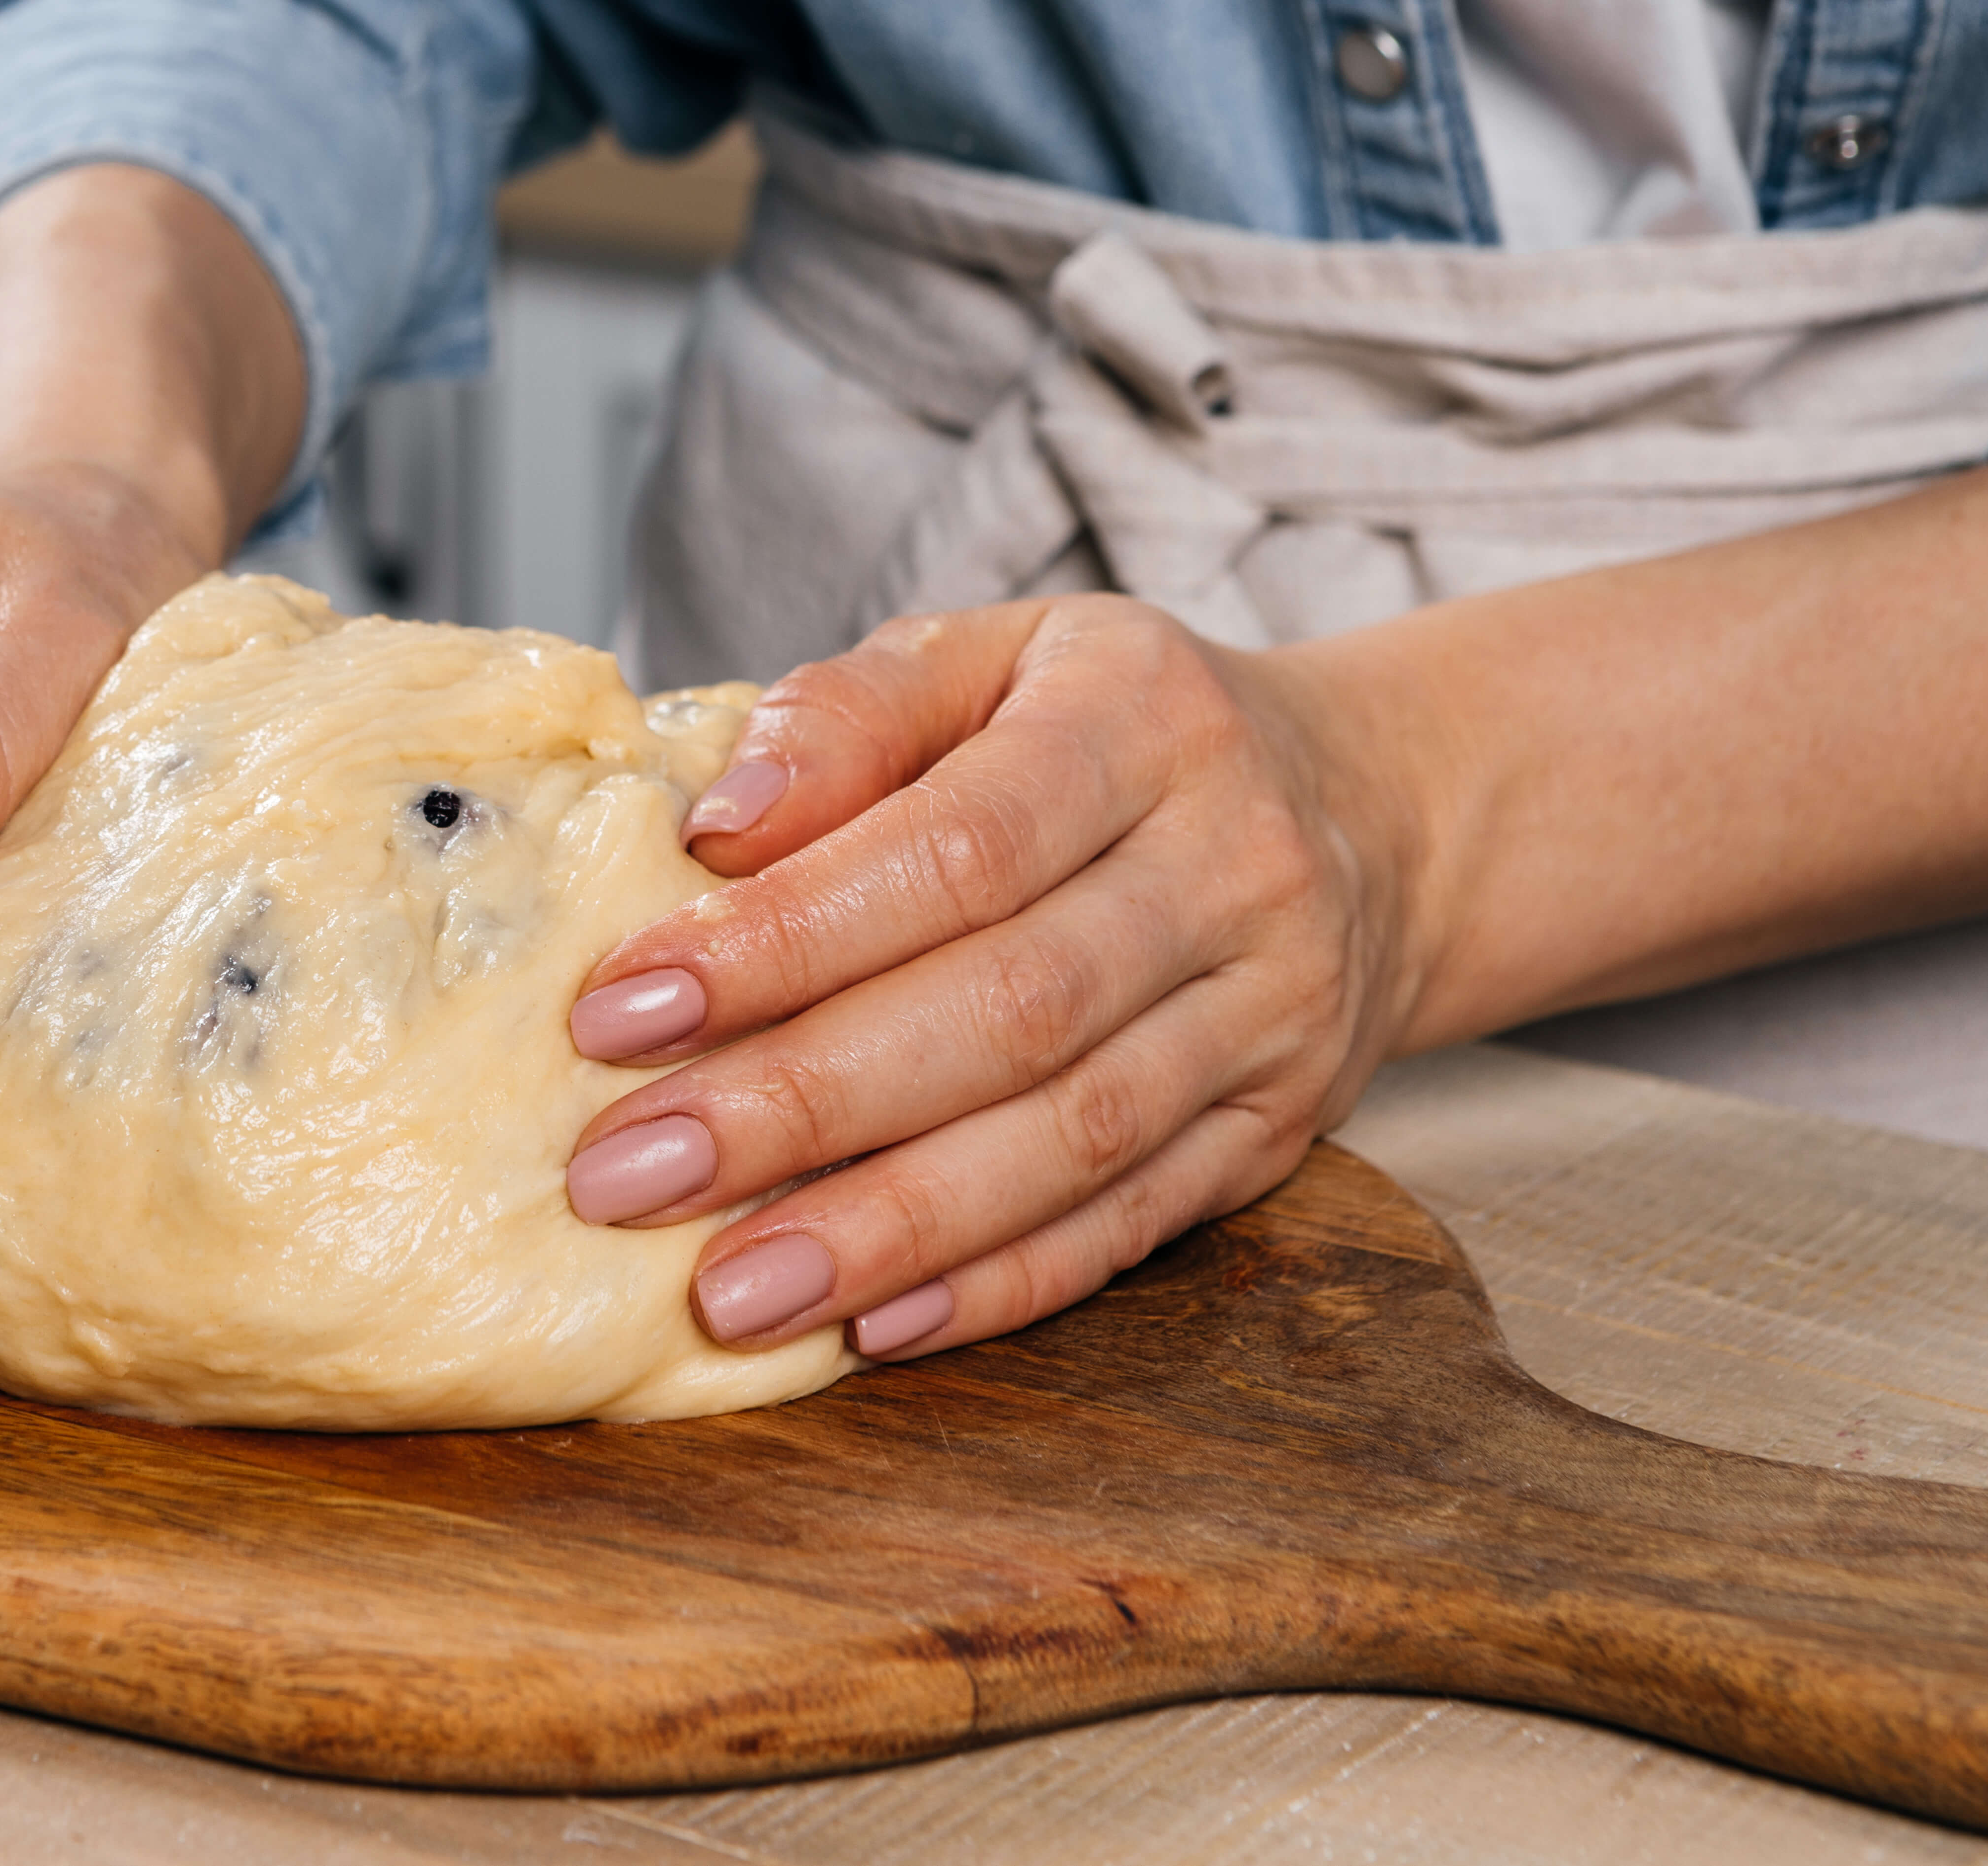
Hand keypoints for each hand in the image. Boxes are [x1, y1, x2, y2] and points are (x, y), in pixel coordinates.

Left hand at [558, 596, 1423, 1362]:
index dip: (781, 938)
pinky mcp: (1278, 1135)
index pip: (951, 848)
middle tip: (624, 1175)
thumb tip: (713, 825)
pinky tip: (870, 1330)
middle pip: (1007, 1009)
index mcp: (1140, 719)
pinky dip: (996, 1287)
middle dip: (799, 1104)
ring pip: (1070, 1141)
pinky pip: (1129, 1227)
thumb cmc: (1105, 728)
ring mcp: (1272, 1014)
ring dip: (884, 1229)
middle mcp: (1231, 866)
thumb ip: (844, 718)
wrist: (1370, 806)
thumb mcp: (983, 658)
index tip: (617, 1012)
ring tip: (726, 1291)